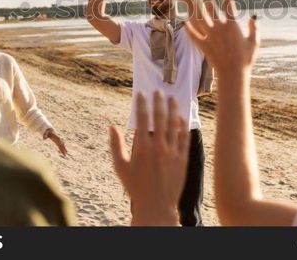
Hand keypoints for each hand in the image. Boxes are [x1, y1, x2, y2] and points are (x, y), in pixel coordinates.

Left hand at [43, 128, 67, 156]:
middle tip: (65, 154)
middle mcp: (58, 139)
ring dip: (64, 150)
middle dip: (63, 149)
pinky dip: (62, 149)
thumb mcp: (46, 132)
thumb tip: (44, 139)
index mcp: (56, 137)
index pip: (59, 141)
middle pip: (62, 145)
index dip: (61, 144)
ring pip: (62, 146)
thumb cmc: (48, 132)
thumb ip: (45, 135)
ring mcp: (59, 141)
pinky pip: (61, 146)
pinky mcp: (58, 142)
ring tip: (65, 154)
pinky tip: (64, 152)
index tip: (63, 147)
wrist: (50, 130)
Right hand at [109, 91, 189, 225]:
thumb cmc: (135, 187)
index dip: (141, 104)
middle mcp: (159, 147)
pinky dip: (183, 126)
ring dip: (173, 109)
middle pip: (160, 117)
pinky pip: (184, 138)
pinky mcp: (182, 159)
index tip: (141, 93)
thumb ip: (116, 145)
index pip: (142, 118)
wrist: (156, 206)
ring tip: (173, 98)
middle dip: (158, 102)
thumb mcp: (120, 167)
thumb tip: (112, 126)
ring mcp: (172, 152)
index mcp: (142, 147)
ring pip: (174, 125)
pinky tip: (181, 118)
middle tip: (158, 91)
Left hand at [184, 0, 258, 71]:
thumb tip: (253, 17)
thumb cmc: (246, 59)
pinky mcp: (203, 45)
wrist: (233, 74)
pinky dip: (188, 26)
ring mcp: (210, 36)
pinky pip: (193, 33)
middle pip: (212, 8)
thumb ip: (253, 28)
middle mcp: (220, 28)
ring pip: (201, 17)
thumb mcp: (254, 42)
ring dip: (196, 7)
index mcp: (233, 26)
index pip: (229, 5)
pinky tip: (183, 19)